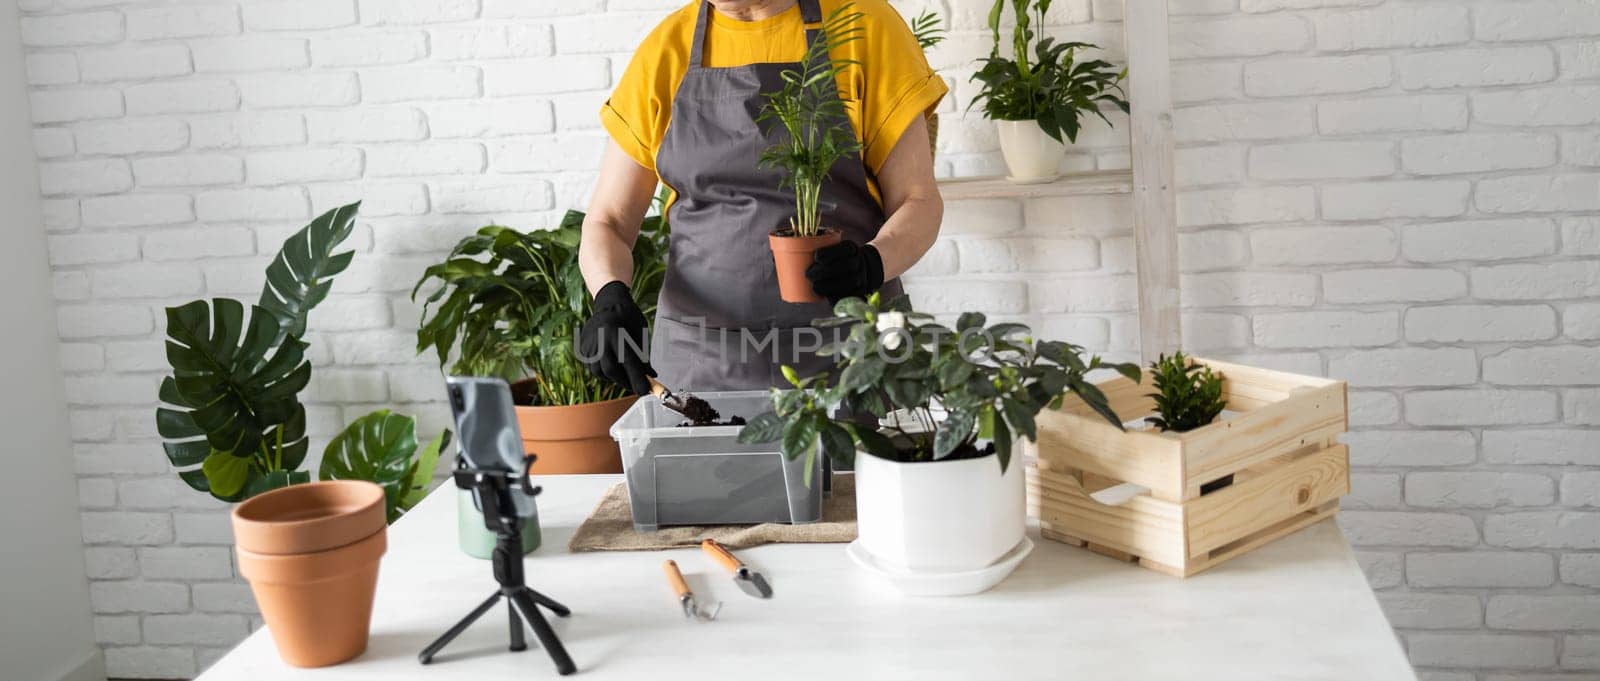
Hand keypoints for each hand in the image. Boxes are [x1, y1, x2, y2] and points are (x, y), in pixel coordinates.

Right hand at [578, 281, 654, 395]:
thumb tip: (649, 376)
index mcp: (616, 333)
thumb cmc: (629, 317)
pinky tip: (614, 365)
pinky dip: (605, 371)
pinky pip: (594, 367)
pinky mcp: (583, 349)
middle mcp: (600, 339)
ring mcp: (589, 344)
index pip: (628, 362)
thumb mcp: (640, 334)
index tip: (645, 390)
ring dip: (615, 377)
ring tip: (626, 374)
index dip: (637, 379)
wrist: (608, 302)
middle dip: (626, 381)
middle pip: (611, 370)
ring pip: (601, 372)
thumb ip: (643, 356)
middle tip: (637, 385)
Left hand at [805, 242, 884, 304]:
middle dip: (826, 271)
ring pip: (850, 281)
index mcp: (851, 248)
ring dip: (830, 285)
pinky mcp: (861, 291)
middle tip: (808, 274)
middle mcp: (859, 261)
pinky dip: (837, 296)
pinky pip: (851, 294)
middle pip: (847, 265)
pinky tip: (826, 296)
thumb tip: (791, 247)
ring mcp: (862, 276)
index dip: (831, 253)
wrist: (860, 270)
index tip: (817, 257)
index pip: (845, 248)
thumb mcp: (832, 249)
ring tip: (815, 287)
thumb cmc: (836, 260)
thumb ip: (818, 250)